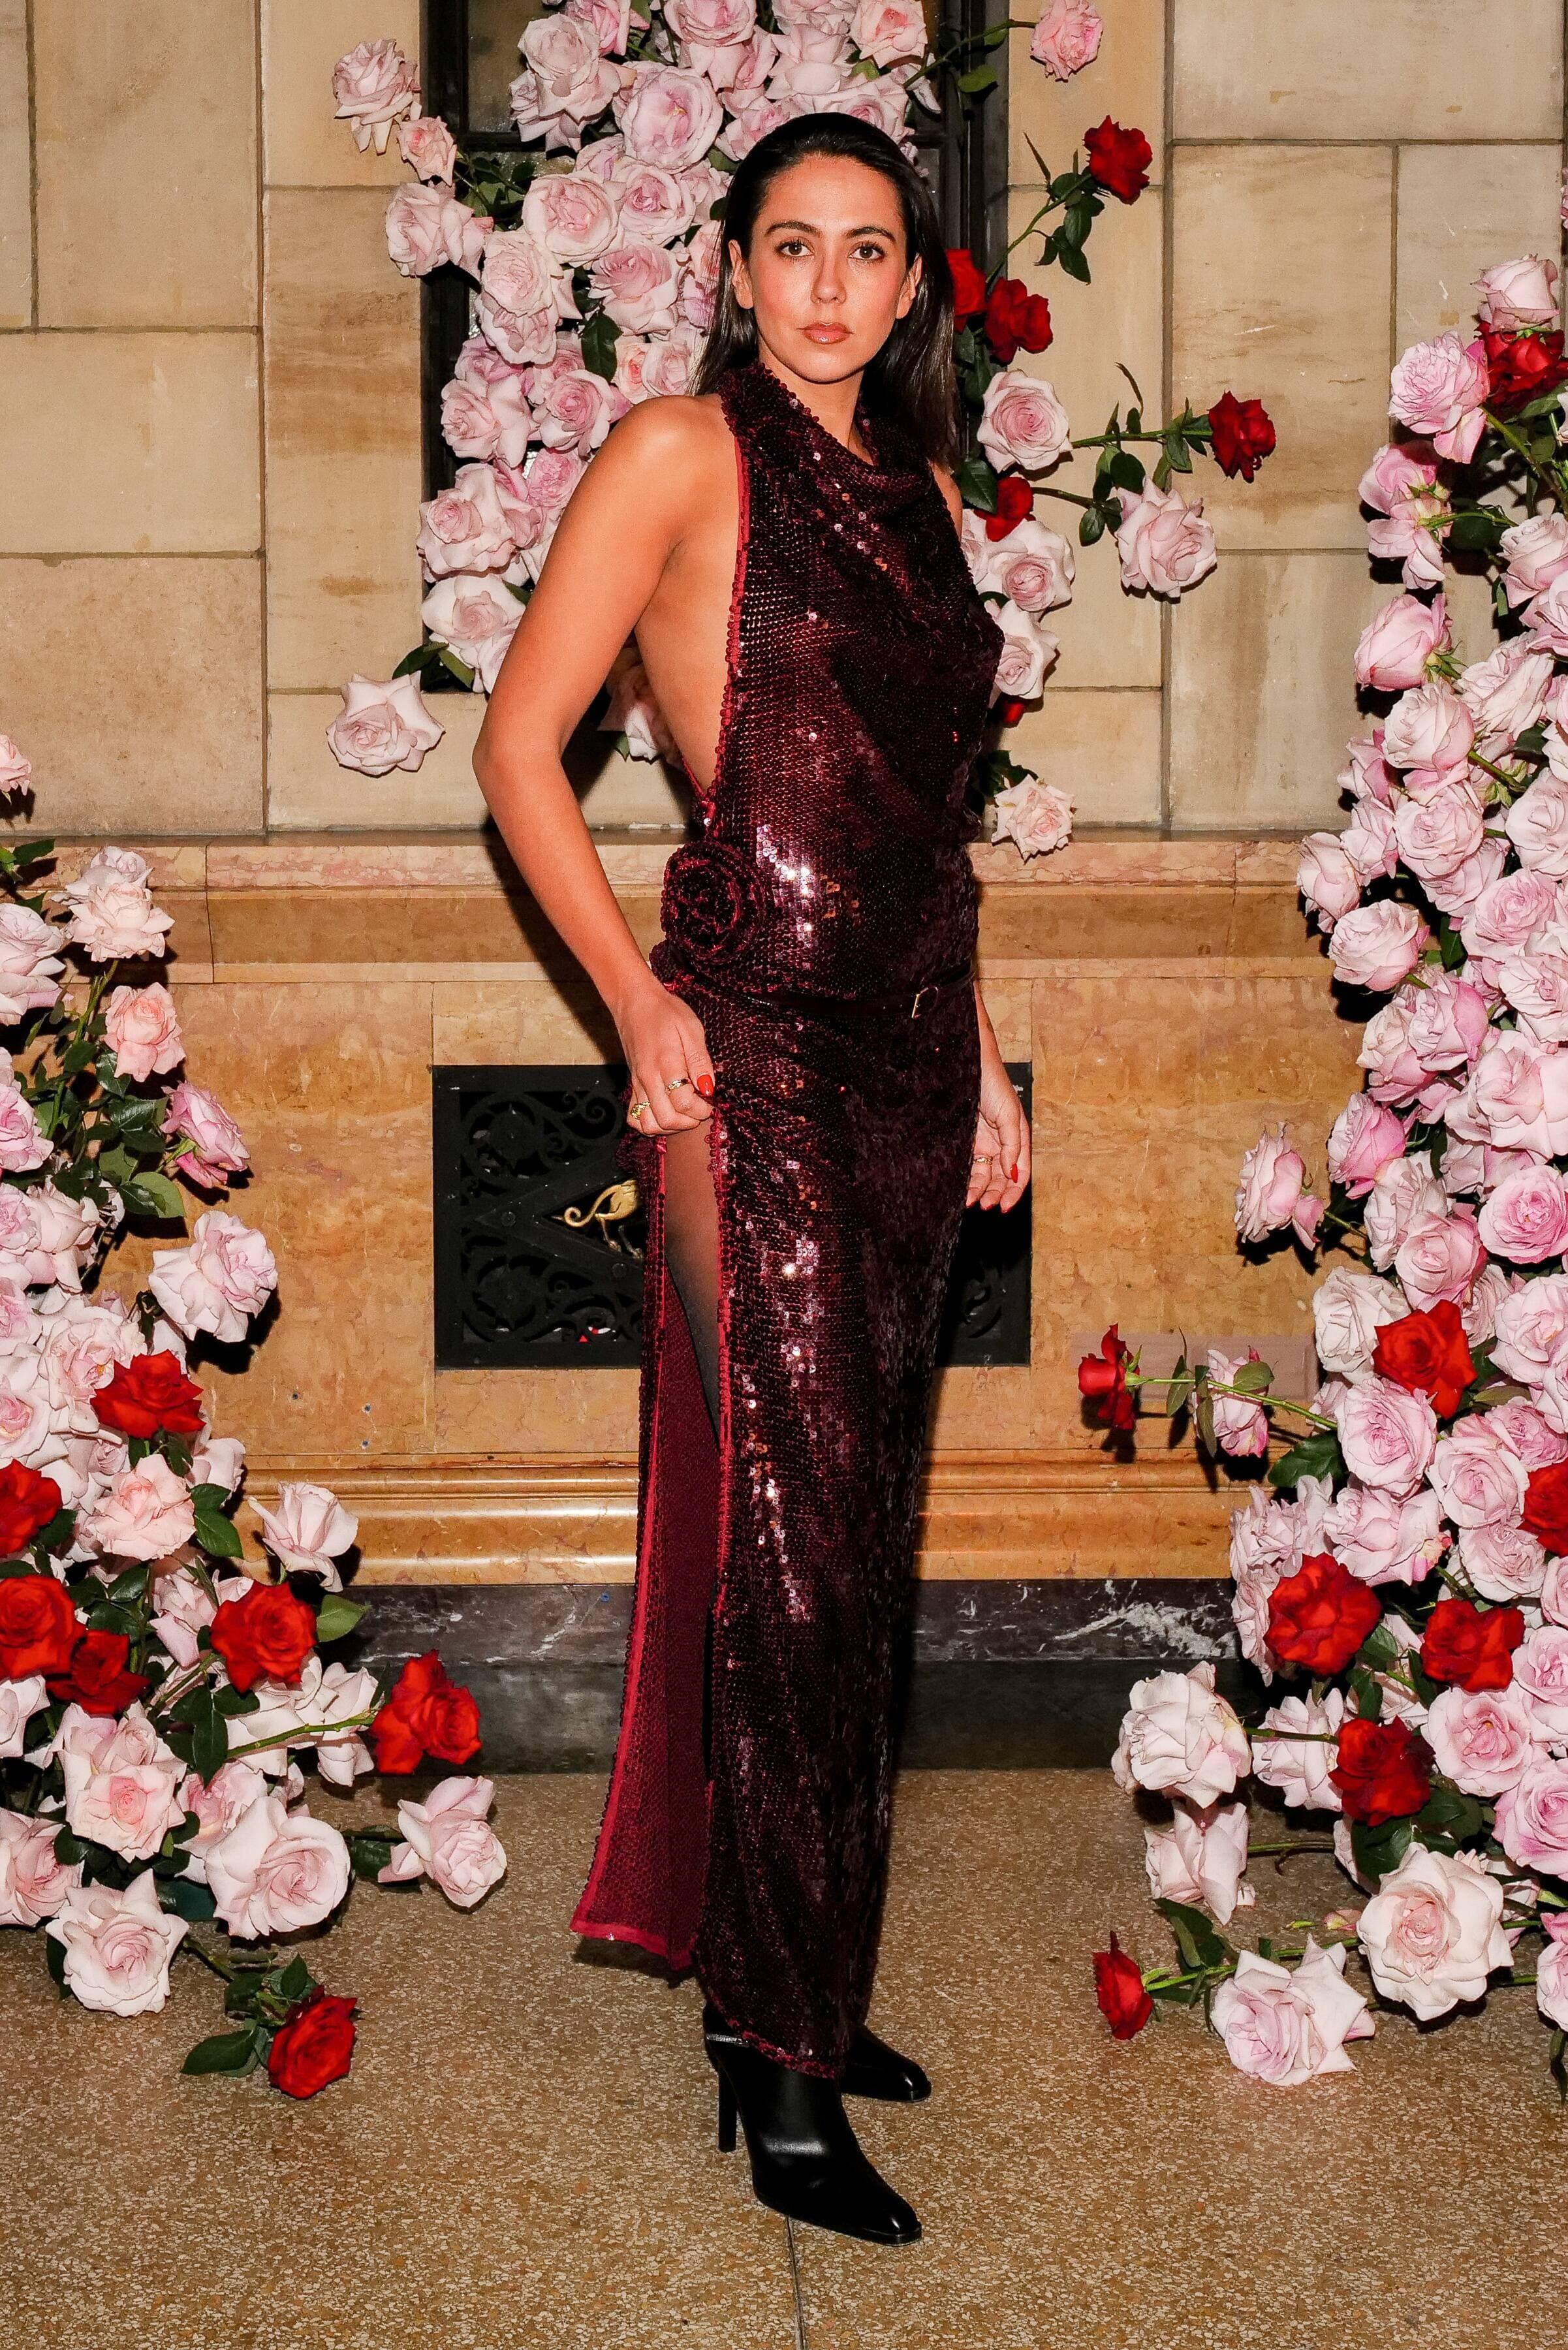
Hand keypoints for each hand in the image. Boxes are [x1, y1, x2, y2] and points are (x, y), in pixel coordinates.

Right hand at [614, 970, 714, 1133]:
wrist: (634, 1002)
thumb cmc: (665, 1012)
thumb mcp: (691, 1028)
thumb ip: (700, 1060)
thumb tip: (709, 1088)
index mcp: (665, 1064)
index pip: (683, 1103)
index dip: (702, 1109)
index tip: (710, 1100)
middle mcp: (648, 1079)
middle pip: (666, 1119)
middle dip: (689, 1121)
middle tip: (700, 1109)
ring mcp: (637, 1084)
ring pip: (648, 1124)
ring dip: (670, 1126)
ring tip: (684, 1113)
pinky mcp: (632, 1085)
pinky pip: (635, 1117)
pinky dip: (650, 1123)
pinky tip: (665, 1112)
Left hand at [968, 1002, 1029, 1211]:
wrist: (967, 1064)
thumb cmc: (993, 1083)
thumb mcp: (1009, 1114)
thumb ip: (1012, 1145)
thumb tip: (1012, 1173)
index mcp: (1018, 1138)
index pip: (1020, 1172)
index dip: (1015, 1191)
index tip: (1005, 1207)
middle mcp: (1002, 1143)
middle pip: (1002, 1177)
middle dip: (995, 1194)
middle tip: (985, 1206)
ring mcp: (983, 1142)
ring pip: (984, 1175)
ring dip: (980, 1190)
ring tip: (970, 1202)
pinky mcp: (966, 1140)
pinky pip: (969, 1165)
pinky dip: (966, 1179)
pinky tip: (961, 1189)